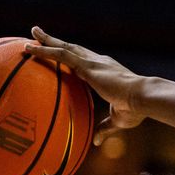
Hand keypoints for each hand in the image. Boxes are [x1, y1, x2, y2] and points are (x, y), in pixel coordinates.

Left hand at [25, 27, 145, 145]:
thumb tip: (96, 141)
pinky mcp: (87, 65)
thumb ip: (105, 128)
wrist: (143, 98)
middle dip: (56, 41)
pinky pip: (61, 55)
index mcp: (104, 71)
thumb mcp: (117, 120)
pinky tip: (30, 48)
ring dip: (46, 40)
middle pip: (71, 48)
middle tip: (40, 34)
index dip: (71, 57)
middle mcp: (97, 62)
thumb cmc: (135, 109)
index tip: (59, 53)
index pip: (83, 61)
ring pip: (64, 47)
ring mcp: (91, 62)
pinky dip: (45, 50)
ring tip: (33, 32)